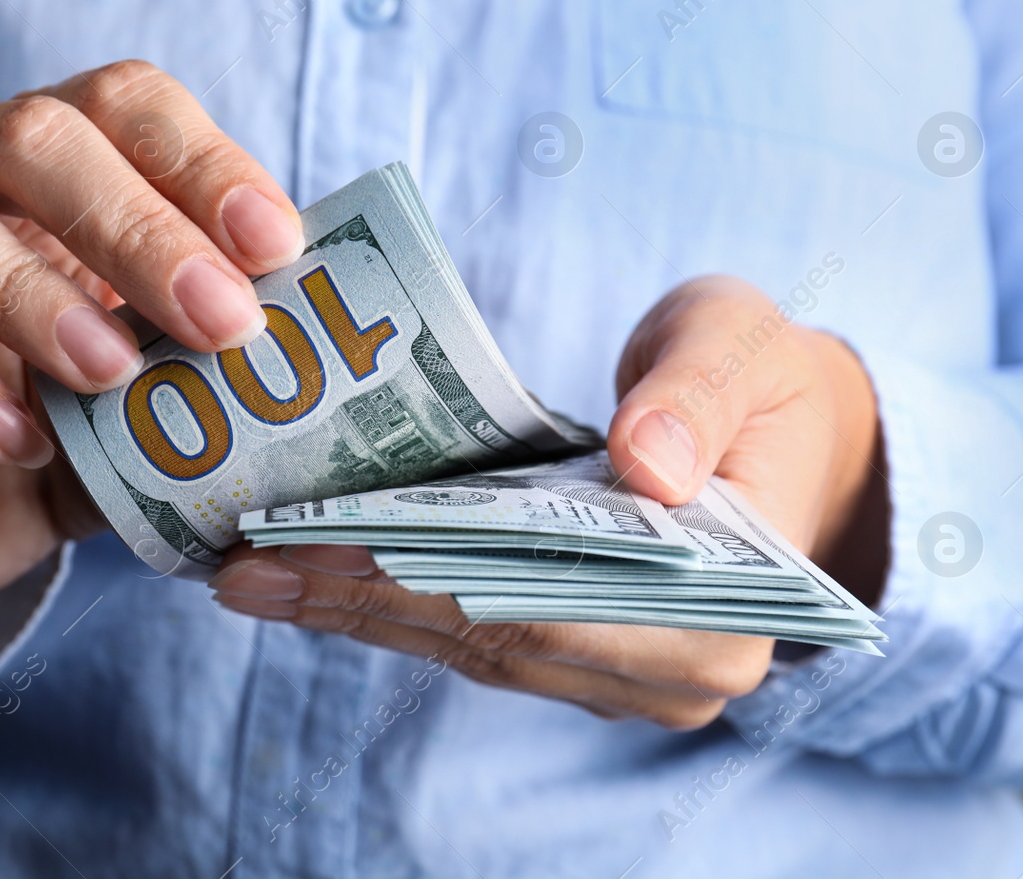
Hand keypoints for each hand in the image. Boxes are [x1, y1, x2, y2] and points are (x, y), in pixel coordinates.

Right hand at [0, 60, 304, 664]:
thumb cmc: (83, 414)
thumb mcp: (164, 365)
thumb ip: (218, 328)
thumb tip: (332, 327)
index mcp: (57, 150)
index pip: (128, 102)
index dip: (204, 161)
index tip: (280, 245)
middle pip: (37, 135)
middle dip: (139, 226)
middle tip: (224, 320)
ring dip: (33, 290)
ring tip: (114, 375)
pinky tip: (27, 442)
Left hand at [207, 276, 888, 726]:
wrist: (778, 425)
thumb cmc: (755, 379)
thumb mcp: (739, 351)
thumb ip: (697, 397)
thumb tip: (648, 462)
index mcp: (722, 612)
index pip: (555, 610)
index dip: (432, 586)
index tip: (324, 547)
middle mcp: (670, 671)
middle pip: (493, 642)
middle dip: (362, 603)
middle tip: (245, 564)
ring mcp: (616, 671)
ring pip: (467, 650)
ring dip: (354, 612)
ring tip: (248, 571)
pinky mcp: (573, 650)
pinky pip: (469, 635)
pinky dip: (385, 603)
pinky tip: (306, 574)